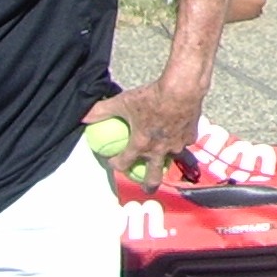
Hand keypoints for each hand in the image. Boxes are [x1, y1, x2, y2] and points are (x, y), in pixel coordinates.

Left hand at [83, 79, 202, 190]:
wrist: (182, 88)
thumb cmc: (152, 96)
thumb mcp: (123, 102)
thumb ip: (103, 110)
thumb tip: (84, 116)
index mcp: (141, 145)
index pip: (124, 163)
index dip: (115, 164)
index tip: (113, 161)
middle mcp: (159, 149)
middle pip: (154, 177)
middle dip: (149, 185)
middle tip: (146, 187)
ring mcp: (177, 144)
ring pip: (172, 158)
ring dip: (167, 157)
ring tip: (165, 153)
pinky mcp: (191, 135)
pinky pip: (185, 141)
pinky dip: (181, 139)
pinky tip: (179, 132)